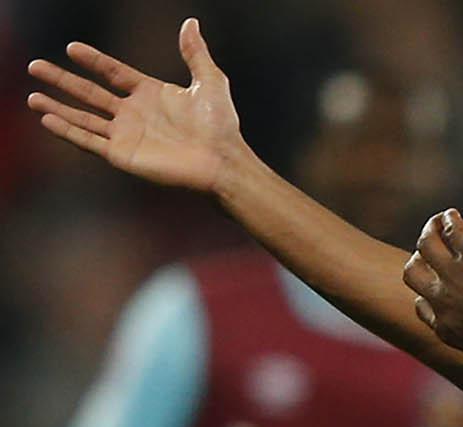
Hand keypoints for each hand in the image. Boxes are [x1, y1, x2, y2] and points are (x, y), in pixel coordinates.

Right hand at [26, 18, 244, 194]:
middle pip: (89, 92)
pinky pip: (89, 141)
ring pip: (83, 118)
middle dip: (61, 80)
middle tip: (34, 66)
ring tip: (32, 97)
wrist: (222, 161)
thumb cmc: (220, 126)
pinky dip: (68, 131)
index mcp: (150, 94)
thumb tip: (191, 22)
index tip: (72, 48)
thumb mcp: (210, 82)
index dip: (93, 60)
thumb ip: (195, 53)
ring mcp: (126, 135)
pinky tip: (48, 120)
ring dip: (56, 108)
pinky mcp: (123, 155)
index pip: (113, 72)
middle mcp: (133, 113)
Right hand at [404, 210, 462, 357]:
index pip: (422, 308)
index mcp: (449, 331)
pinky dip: (448, 219)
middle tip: (430, 253)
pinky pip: (450, 229)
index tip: (436, 285)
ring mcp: (454, 276)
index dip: (427, 294)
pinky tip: (452, 215)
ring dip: (429, 231)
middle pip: (412, 274)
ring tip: (439, 223)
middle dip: (419, 262)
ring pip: (425, 245)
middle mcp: (443, 302)